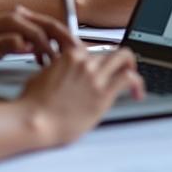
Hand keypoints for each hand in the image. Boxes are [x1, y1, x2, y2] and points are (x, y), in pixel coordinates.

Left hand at [0, 7, 74, 63]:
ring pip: (45, 28)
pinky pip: (37, 32)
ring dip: (59, 41)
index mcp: (11, 20)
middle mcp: (16, 16)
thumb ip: (3, 45)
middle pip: (49, 24)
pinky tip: (49, 59)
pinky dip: (48, 43)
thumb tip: (25, 44)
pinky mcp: (13, 28)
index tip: (63, 64)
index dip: (53, 49)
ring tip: (70, 59)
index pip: (40, 33)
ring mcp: (15, 20)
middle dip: (67, 39)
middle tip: (81, 55)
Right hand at [18, 46, 144, 146]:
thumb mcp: (43, 75)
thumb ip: (58, 70)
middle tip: (124, 72)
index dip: (101, 61)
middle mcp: (85, 62)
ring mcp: (95, 77)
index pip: (95, 51)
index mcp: (70, 56)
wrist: (33, 120)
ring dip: (131, 68)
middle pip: (111, 53)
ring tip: (134, 83)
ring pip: (124, 59)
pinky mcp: (103, 94)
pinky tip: (138, 93)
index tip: (104, 69)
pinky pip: (129, 79)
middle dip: (120, 62)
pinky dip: (138, 84)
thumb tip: (63, 75)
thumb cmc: (33, 104)